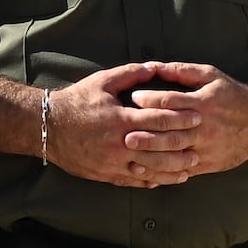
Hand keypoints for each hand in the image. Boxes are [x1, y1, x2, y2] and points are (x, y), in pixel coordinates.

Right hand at [36, 65, 247, 187]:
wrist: (47, 127)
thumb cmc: (76, 102)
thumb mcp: (101, 82)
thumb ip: (129, 74)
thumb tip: (154, 67)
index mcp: (120, 119)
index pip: (158, 119)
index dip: (180, 118)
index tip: (197, 117)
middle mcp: (119, 143)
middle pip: (159, 146)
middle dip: (182, 145)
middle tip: (200, 142)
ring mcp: (113, 162)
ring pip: (151, 169)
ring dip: (173, 168)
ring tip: (189, 166)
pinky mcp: (106, 174)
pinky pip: (135, 181)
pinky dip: (153, 180)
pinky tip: (165, 179)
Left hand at [96, 62, 247, 184]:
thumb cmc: (233, 96)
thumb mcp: (211, 76)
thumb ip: (182, 71)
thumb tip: (155, 66)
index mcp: (203, 103)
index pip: (171, 101)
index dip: (150, 99)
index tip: (132, 97)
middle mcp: (204, 127)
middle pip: (171, 131)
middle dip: (146, 133)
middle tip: (123, 133)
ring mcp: (206, 147)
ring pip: (175, 154)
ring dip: (151, 156)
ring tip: (130, 155)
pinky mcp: (208, 163)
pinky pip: (183, 170)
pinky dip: (164, 172)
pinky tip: (147, 171)